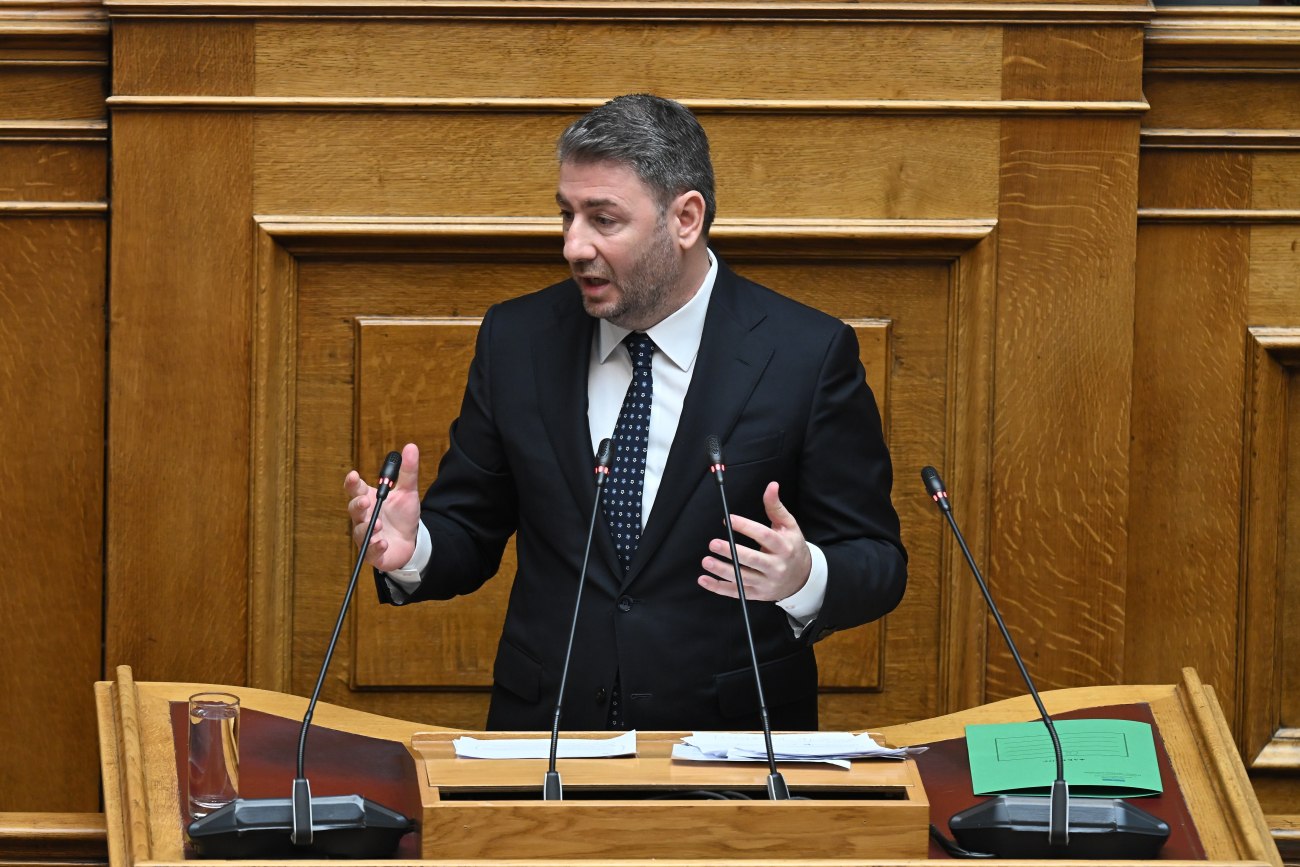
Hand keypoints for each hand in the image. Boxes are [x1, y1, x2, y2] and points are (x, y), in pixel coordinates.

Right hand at [344, 442, 421, 571]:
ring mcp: (366, 535)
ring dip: (367, 527)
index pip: (355, 489)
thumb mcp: (408, 492)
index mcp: (368, 499)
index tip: (354, 475)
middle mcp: (363, 517)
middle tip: (365, 501)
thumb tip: (410, 447)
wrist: (412, 542)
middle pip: (353, 509)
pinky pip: (370, 551)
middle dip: (357, 505)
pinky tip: (383, 543)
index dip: (352, 482)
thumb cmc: (403, 515)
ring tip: (377, 523)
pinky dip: (375, 547)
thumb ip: (408, 472)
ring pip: (360, 531)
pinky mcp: (373, 553)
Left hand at [698, 481, 811, 601]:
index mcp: (784, 547)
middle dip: (732, 552)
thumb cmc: (792, 547)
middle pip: (753, 560)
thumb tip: (771, 486)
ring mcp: (767, 583)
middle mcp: (776, 567)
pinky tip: (704, 580)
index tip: (729, 519)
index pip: (764, 536)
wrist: (802, 578)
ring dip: (722, 570)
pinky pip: (737, 592)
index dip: (746, 527)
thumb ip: (776, 507)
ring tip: (706, 561)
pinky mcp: (757, 594)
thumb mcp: (789, 526)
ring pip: (743, 578)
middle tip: (713, 543)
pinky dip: (719, 587)